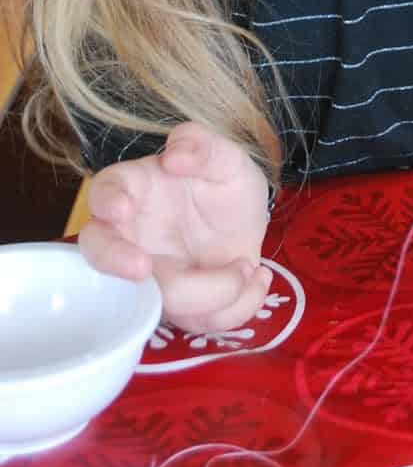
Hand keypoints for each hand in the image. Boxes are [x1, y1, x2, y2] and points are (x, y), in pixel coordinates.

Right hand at [77, 121, 272, 333]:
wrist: (250, 224)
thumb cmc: (224, 185)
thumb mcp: (227, 158)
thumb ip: (203, 145)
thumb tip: (174, 156)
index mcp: (135, 190)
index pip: (104, 193)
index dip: (106, 203)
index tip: (122, 209)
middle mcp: (132, 237)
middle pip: (100, 253)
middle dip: (115, 263)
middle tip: (143, 269)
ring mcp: (153, 276)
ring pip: (155, 298)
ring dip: (207, 293)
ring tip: (248, 266)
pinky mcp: (180, 306)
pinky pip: (197, 321)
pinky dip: (233, 307)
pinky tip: (257, 277)